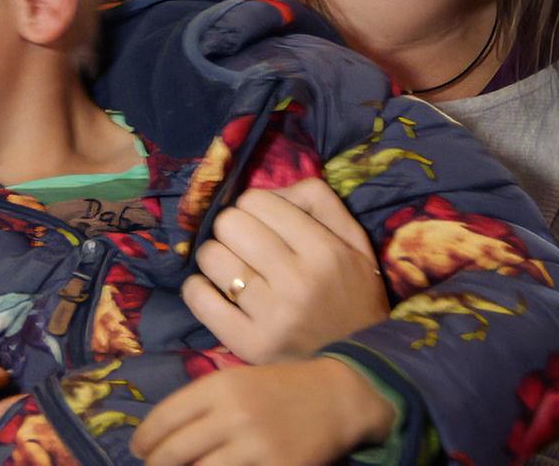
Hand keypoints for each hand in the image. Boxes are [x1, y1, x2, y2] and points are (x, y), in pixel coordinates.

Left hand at [130, 356, 394, 464]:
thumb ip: (201, 405)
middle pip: (175, 450)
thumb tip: (162, 437)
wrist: (338, 397)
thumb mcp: (236, 381)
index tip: (139, 449)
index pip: (165, 417)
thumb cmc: (280, 388)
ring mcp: (256, 445)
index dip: (146, 439)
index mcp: (218, 387)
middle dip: (158, 463)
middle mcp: (232, 415)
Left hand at [182, 179, 387, 361]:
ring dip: (216, 260)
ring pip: (209, 256)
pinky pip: (197, 296)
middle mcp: (299, 281)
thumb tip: (272, 188)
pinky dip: (199, 290)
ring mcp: (272, 315)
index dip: (254, 209)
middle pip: (228, 223)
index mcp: (326, 252)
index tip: (263, 227)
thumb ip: (319, 202)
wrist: (361, 370)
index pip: (256, 200)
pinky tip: (218, 294)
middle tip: (245, 249)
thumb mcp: (355, 244)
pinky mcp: (248, 343)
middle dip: (232, 231)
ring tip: (235, 273)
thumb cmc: (352, 298)